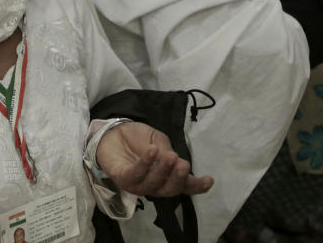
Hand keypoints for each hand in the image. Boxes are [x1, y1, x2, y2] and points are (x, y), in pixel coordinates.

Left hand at [97, 122, 213, 196]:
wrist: (113, 132)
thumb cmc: (138, 139)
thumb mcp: (157, 140)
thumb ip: (166, 151)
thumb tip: (179, 162)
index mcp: (166, 177)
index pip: (184, 185)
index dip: (197, 186)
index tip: (209, 180)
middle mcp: (154, 185)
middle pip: (170, 190)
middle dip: (178, 179)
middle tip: (183, 165)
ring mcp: (138, 184)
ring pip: (153, 185)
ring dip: (162, 171)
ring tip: (169, 156)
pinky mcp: (123, 179)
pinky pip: (135, 175)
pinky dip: (144, 164)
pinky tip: (151, 151)